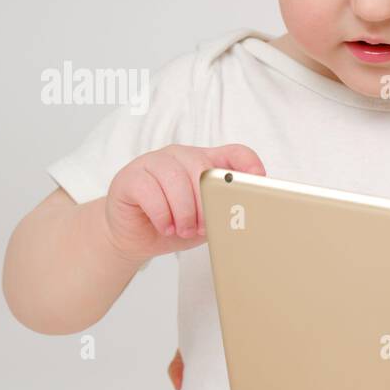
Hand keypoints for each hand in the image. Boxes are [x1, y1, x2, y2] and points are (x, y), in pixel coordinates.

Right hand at [104, 144, 264, 264]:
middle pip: (202, 168)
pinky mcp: (131, 176)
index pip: (234, 152)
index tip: (259, 181)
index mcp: (204, 162)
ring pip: (176, 179)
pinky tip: (165, 227)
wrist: (134, 237)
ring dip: (185, 211)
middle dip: (208, 202)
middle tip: (205, 227)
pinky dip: (162, 215)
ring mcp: (153, 162)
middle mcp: (181, 156)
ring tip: (184, 230)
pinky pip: (150, 191)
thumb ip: (222, 211)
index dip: (249, 164)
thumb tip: (244, 218)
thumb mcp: (205, 220)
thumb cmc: (174, 224)